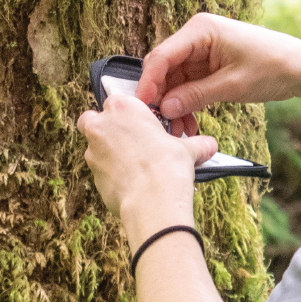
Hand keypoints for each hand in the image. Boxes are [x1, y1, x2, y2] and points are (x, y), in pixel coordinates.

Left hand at [77, 95, 216, 248]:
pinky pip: (100, 170)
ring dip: (108, 153)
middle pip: (92, 119)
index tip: (141, 125)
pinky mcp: (92, 175)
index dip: (128, 114)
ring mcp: (93, 151)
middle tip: (127, 140)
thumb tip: (208, 145)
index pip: (117, 100)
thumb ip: (196, 143)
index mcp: (123, 108)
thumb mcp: (187, 149)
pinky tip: (130, 181)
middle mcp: (102, 126)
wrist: (153, 201)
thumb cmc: (167, 167)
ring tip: (133, 165)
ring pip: (94, 146)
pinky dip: (111, 174)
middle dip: (105, 127)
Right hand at [139, 13, 300, 122]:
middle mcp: (196, 36)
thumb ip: (195, 96)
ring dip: (173, 104)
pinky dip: (185, 103)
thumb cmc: (273, 66)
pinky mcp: (206, 64)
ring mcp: (200, 50)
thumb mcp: (232, 85)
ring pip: (173, 80)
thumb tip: (164, 108)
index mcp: (201, 29)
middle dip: (160, 96)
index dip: (149, 82)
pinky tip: (187, 123)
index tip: (143, 106)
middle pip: (164, 68)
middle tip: (159, 124)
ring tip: (178, 130)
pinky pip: (186, 84)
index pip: (163, 55)